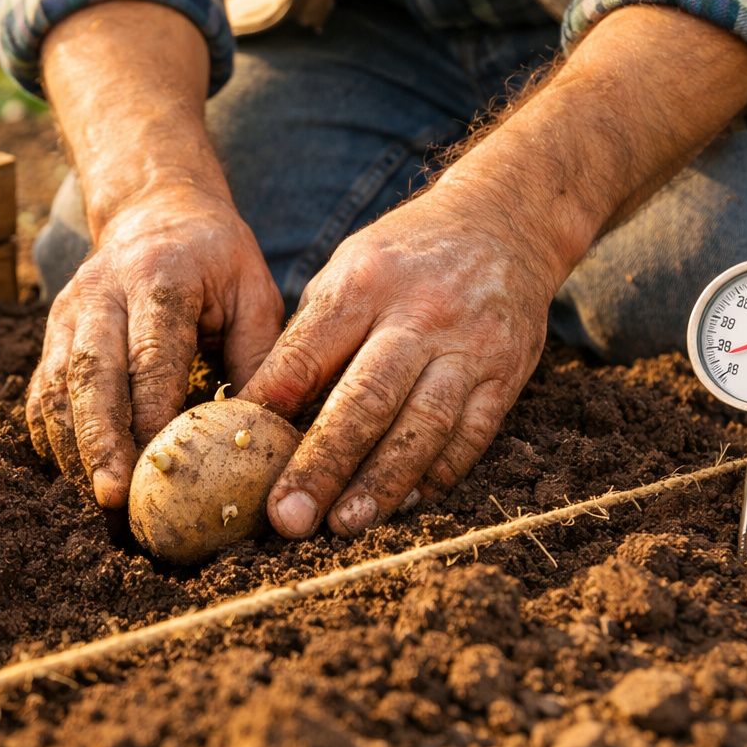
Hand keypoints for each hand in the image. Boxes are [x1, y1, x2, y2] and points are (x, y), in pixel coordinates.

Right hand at [28, 185, 283, 506]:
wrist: (155, 211)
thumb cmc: (217, 260)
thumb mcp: (254, 291)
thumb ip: (259, 356)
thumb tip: (262, 433)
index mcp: (159, 278)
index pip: (150, 353)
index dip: (151, 412)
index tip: (161, 464)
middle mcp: (102, 293)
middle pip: (90, 373)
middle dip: (99, 441)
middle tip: (112, 498)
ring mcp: (68, 313)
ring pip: (56, 387)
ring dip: (72, 449)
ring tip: (95, 502)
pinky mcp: (51, 333)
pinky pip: (40, 393)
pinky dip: (52, 438)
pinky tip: (75, 476)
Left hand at [240, 183, 559, 537]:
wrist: (502, 222)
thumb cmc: (403, 258)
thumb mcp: (348, 270)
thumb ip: (311, 337)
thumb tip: (261, 413)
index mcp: (364, 283)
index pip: (309, 350)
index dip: (272, 403)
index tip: (238, 447)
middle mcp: (419, 314)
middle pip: (366, 398)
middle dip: (323, 463)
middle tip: (287, 517)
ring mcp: (469, 346)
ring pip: (423, 426)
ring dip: (381, 483)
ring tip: (344, 524)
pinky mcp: (508, 374)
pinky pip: (471, 436)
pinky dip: (435, 475)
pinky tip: (403, 504)